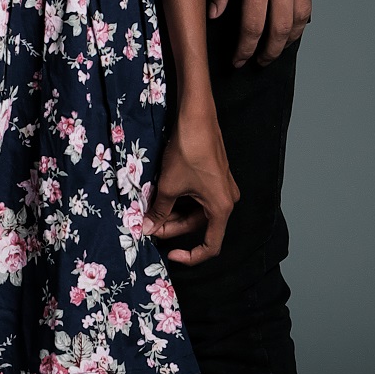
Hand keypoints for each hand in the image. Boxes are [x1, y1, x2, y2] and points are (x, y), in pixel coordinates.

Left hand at [142, 110, 235, 265]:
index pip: (211, 245)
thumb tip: (147, 229)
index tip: (170, 254)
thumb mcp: (169, 185)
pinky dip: (180, 200)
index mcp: (222, 209)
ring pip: (196, 211)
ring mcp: (222, 188)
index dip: (191, 255)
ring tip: (150, 209)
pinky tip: (161, 196)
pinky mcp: (214, 177)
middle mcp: (227, 201)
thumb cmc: (187, 153)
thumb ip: (160, 210)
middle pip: (199, 225)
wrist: (196, 118)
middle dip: (172, 227)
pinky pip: (197, 197)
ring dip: (174, 212)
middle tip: (148, 224)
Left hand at [208, 0, 323, 65]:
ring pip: (302, 17)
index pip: (253, 28)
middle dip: (270, 51)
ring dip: (291, 36)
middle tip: (261, 62)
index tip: (238, 62)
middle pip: (281, 30)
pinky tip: (297, 14)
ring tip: (280, 45)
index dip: (245, 50)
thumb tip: (215, 15)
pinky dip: (305, 10)